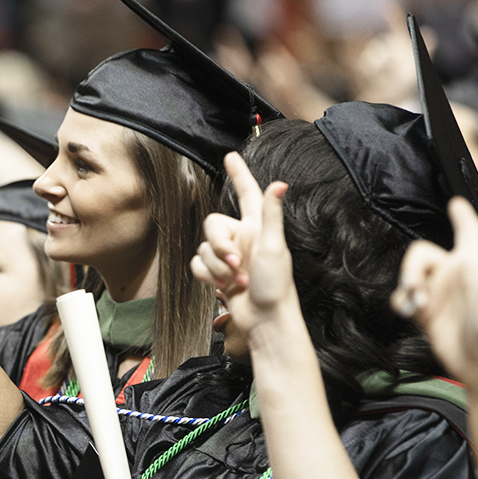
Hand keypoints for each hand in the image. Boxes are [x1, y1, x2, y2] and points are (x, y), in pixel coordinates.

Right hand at [190, 152, 294, 343]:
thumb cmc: (275, 287)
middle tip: (236, 265)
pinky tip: (221, 287)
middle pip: (212, 226)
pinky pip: (198, 264)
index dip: (238, 174)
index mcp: (256, 228)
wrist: (264, 321)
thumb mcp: (274, 248)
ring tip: (236, 282)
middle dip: (219, 247)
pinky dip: (206, 275)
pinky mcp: (217, 274)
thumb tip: (279, 184)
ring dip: (216, 267)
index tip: (230, 157)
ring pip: (203, 248)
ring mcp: (228, 257)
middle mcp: (241, 239)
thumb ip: (271, 215)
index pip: (246, 193)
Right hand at [391, 199, 477, 380]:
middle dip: (411, 268)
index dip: (461, 214)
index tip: (455, 202)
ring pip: (408, 276)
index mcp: (472, 262)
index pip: (467, 229)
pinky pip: (401, 297)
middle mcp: (453, 274)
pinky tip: (410, 312)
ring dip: (407, 287)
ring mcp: (437, 293)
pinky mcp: (424, 313)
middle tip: (415, 286)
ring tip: (416, 305)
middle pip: (420, 254)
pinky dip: (401, 302)